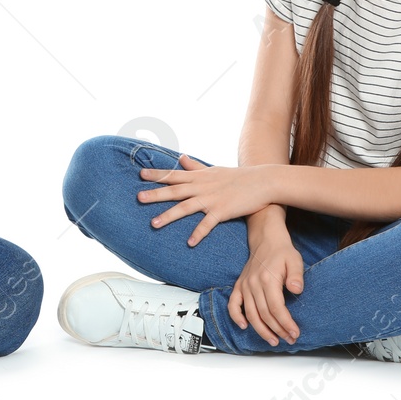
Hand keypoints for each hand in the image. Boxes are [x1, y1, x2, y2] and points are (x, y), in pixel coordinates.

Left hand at [137, 155, 274, 246]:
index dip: (157, 175)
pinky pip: (208, 224)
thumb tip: (180, 156)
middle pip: (175, 191)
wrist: (262, 182)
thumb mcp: (213, 169)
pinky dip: (199, 232)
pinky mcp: (222, 211)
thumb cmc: (237, 176)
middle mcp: (202, 187)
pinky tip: (190, 242)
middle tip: (138, 197)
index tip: (140, 174)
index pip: (174, 175)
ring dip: (169, 216)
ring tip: (153, 224)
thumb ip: (194, 166)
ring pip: (186, 208)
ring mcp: (211, 199)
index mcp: (199, 177)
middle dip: (156, 194)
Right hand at [231, 231, 304, 346]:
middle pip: (264, 314)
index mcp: (268, 279)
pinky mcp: (239, 286)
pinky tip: (243, 326)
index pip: (276, 308)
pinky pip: (233, 304)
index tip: (295, 333)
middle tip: (289, 339)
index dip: (286, 323)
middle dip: (277, 330)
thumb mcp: (295, 260)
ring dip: (261, 330)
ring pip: (250, 314)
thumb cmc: (282, 252)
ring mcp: (245, 285)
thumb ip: (296, 275)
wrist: (266, 239)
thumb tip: (297, 290)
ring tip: (273, 340)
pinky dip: (236, 316)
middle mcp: (253, 284)